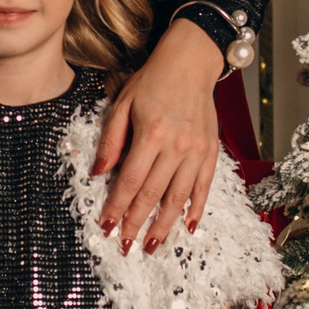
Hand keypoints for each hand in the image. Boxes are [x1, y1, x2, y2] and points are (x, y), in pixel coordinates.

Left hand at [93, 14, 223, 251]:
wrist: (192, 62)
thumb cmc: (153, 80)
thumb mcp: (122, 103)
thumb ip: (111, 140)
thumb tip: (98, 173)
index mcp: (151, 134)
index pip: (130, 181)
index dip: (117, 207)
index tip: (106, 226)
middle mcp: (176, 146)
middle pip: (153, 194)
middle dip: (137, 223)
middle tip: (126, 245)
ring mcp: (196, 150)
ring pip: (179, 197)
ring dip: (165, 225)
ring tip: (153, 245)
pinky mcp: (211, 151)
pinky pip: (204, 187)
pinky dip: (197, 209)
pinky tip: (188, 227)